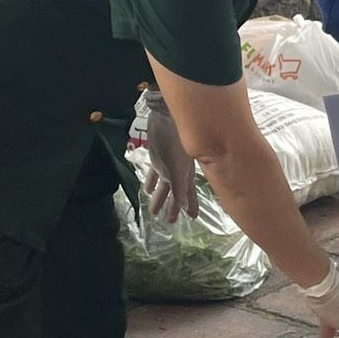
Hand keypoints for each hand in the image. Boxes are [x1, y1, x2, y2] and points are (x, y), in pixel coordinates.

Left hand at [145, 97, 198, 222]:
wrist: (167, 116)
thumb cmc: (174, 140)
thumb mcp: (177, 168)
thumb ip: (180, 188)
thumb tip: (184, 208)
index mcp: (185, 175)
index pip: (189, 195)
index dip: (190, 206)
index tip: (191, 218)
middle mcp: (178, 172)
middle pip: (176, 193)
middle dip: (173, 207)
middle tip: (170, 221)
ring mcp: (168, 165)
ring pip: (165, 185)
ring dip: (160, 197)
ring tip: (154, 211)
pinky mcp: (157, 157)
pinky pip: (155, 173)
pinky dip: (152, 182)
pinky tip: (147, 189)